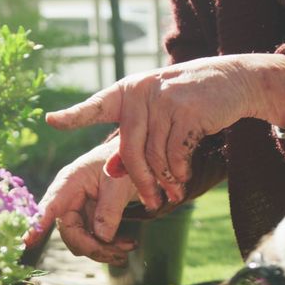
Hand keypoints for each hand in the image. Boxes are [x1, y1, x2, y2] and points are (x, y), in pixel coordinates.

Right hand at [23, 138, 139, 265]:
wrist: (132, 161)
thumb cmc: (121, 165)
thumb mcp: (119, 182)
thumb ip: (110, 209)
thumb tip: (102, 237)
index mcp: (69, 183)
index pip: (50, 206)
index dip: (38, 225)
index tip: (26, 241)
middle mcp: (68, 200)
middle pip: (70, 234)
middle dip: (94, 247)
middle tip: (122, 254)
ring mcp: (78, 213)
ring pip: (82, 243)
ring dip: (105, 250)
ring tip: (130, 246)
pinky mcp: (88, 222)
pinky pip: (93, 242)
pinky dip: (110, 247)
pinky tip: (128, 244)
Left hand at [46, 54, 284, 210]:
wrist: (233, 81)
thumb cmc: (191, 103)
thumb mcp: (158, 116)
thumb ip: (135, 140)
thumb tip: (112, 171)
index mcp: (128, 90)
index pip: (97, 105)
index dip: (74, 116)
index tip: (51, 120)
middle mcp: (141, 91)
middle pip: (129, 150)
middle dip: (141, 182)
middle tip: (152, 202)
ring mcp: (163, 98)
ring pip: (154, 156)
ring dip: (164, 180)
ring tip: (173, 191)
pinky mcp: (186, 109)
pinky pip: (175, 154)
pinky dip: (179, 171)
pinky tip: (183, 176)